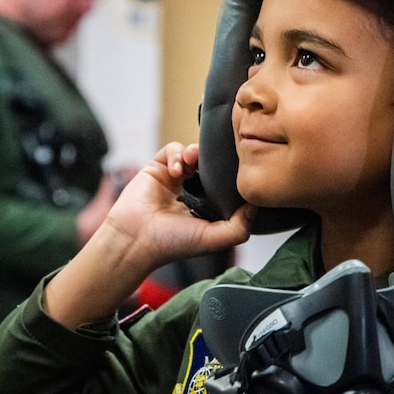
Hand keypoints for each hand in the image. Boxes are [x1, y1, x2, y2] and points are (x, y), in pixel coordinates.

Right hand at [45, 143, 252, 327]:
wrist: (136, 239)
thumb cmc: (173, 243)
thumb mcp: (214, 238)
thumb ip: (240, 226)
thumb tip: (257, 206)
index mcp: (205, 206)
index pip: (224, 184)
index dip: (232, 176)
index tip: (240, 171)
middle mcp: (191, 191)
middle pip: (210, 164)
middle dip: (215, 160)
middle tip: (218, 161)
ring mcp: (173, 178)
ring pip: (193, 153)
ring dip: (196, 153)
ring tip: (193, 162)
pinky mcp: (157, 168)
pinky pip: (172, 149)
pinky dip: (177, 154)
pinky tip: (176, 170)